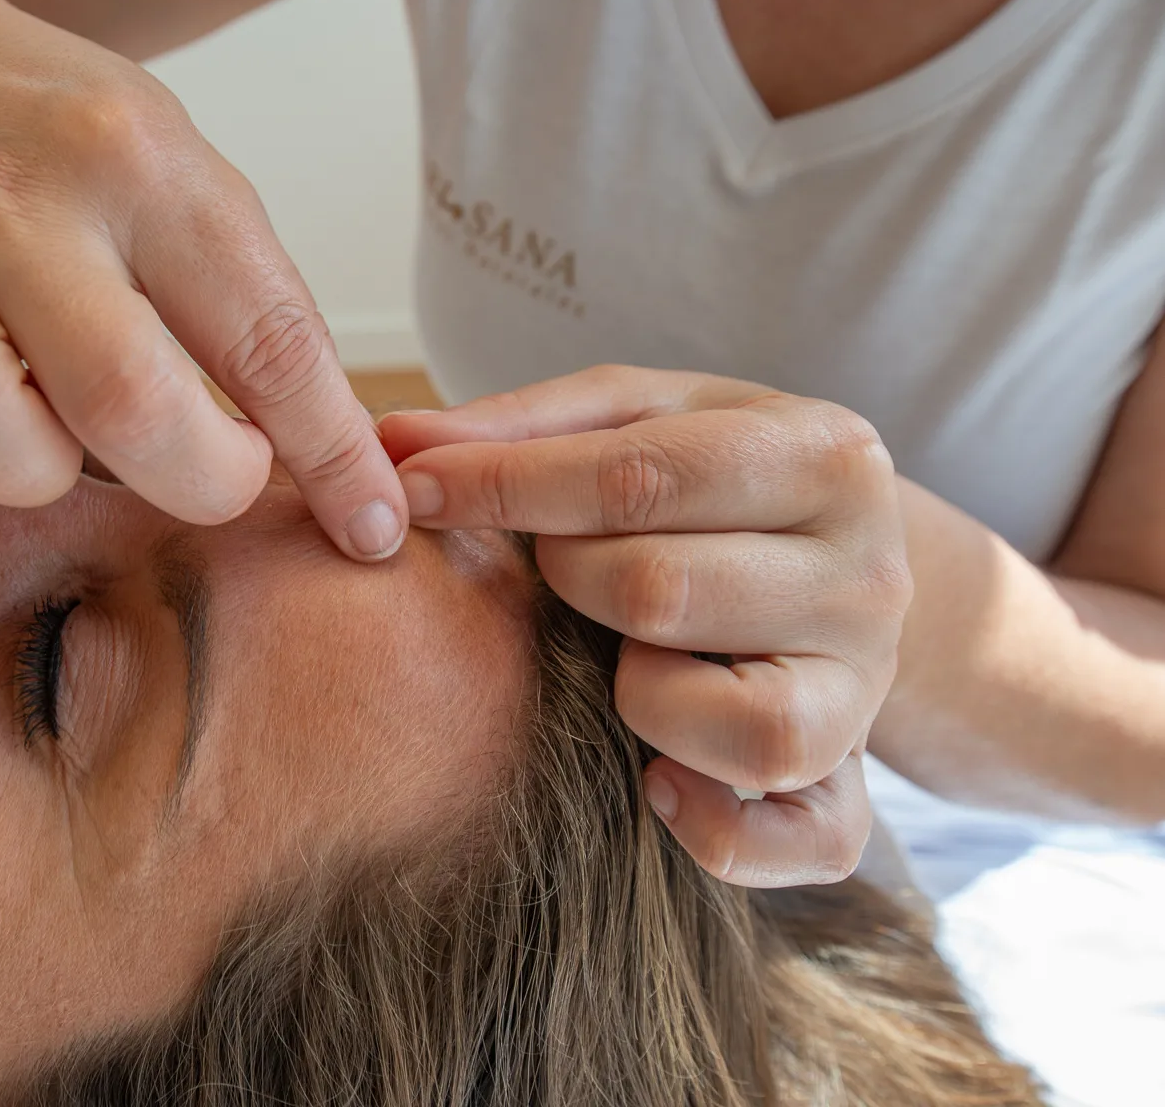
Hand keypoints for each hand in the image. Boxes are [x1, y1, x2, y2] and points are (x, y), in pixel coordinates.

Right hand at [0, 0, 404, 558]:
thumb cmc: (72, 148)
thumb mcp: (192, 189)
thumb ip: (260, 325)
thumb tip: (349, 492)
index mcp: (141, 166)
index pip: (264, 338)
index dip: (327, 454)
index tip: (360, 525)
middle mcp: (17, 203)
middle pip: (120, 396)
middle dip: (193, 480)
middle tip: (203, 472)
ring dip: (25, 475)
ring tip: (49, 448)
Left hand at [380, 366, 911, 886]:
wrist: (839, 556)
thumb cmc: (710, 477)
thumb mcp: (637, 417)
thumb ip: (521, 427)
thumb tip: (389, 444)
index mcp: (821, 454)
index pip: (639, 477)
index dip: (507, 486)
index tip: (413, 489)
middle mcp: (867, 576)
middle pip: (664, 594)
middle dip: (570, 581)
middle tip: (557, 568)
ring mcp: (865, 690)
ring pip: (744, 729)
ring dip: (641, 697)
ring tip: (624, 657)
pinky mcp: (854, 781)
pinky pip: (800, 839)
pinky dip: (712, 824)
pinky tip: (654, 775)